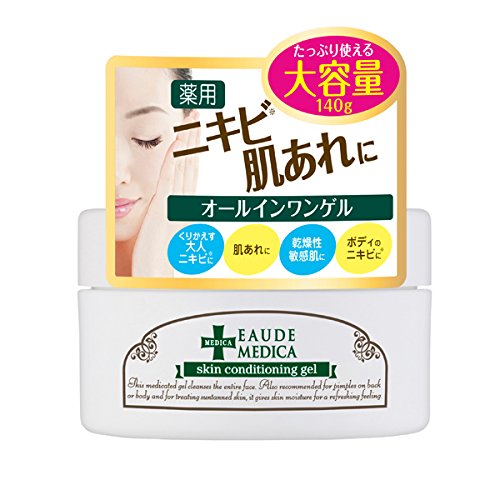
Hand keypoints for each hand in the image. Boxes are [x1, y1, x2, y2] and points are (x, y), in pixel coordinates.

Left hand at [132, 111, 199, 276]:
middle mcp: (184, 203)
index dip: (194, 151)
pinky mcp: (164, 208)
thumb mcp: (168, 232)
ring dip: (187, 142)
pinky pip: (170, 178)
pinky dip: (173, 159)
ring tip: (191, 120)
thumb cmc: (159, 257)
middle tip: (199, 117)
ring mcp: (175, 204)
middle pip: (191, 164)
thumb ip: (172, 216)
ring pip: (184, 166)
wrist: (156, 274)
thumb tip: (173, 208)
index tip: (196, 133)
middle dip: (194, 139)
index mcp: (185, 207)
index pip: (191, 172)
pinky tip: (175, 143)